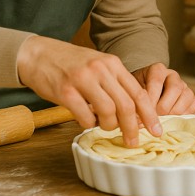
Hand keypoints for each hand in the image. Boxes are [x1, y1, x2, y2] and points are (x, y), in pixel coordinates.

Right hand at [16, 35, 161, 146]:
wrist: (37, 54)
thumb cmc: (69, 63)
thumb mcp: (97, 66)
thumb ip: (114, 84)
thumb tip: (132, 113)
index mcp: (112, 64)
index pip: (138, 92)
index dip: (150, 114)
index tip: (157, 130)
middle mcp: (101, 70)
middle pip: (126, 105)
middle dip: (132, 128)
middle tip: (133, 141)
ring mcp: (83, 80)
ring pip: (108, 112)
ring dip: (108, 126)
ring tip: (102, 125)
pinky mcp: (65, 91)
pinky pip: (85, 116)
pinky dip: (88, 124)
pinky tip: (85, 120)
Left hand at [132, 62, 194, 115]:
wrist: (146, 96)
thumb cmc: (138, 95)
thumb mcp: (133, 93)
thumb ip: (135, 102)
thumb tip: (136, 120)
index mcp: (157, 70)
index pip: (156, 81)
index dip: (151, 98)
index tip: (144, 112)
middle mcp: (173, 75)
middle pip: (175, 88)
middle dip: (164, 107)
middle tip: (155, 119)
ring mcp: (184, 86)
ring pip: (187, 96)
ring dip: (174, 112)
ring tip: (163, 121)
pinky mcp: (192, 98)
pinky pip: (194, 105)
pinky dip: (185, 115)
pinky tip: (173, 120)